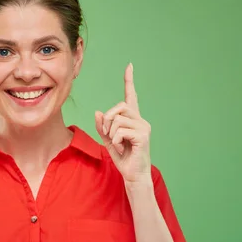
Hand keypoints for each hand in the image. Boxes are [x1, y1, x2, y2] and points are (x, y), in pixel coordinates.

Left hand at [95, 63, 151, 183]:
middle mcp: (140, 120)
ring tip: (116, 144)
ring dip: (110, 133)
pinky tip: (121, 148)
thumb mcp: (107, 140)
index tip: (129, 66)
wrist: (133, 175)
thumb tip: (98, 112)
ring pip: (117, 119)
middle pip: (119, 107)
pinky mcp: (143, 135)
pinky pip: (120, 131)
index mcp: (132, 119)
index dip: (129, 81)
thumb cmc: (122, 158)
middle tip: (107, 134)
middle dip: (107, 120)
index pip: (130, 96)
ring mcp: (143, 127)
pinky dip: (115, 141)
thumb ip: (102, 126)